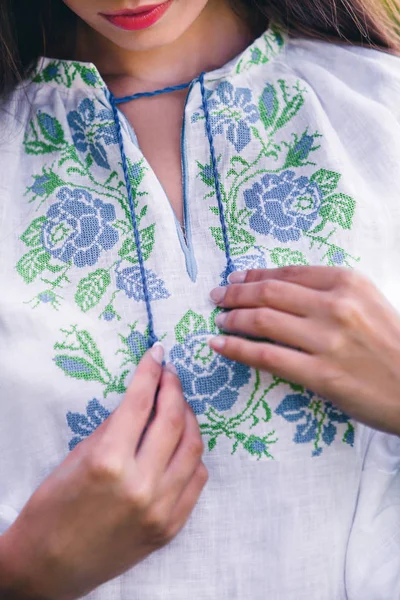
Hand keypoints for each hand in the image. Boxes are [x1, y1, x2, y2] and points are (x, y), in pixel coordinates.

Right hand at [0, 346, 206, 599]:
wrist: (50, 565)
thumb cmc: (54, 506)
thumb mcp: (79, 456)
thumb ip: (116, 427)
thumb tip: (145, 399)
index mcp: (109, 461)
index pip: (140, 402)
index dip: (150, 371)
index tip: (157, 353)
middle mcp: (141, 484)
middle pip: (174, 421)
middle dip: (174, 389)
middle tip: (170, 375)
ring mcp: (161, 509)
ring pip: (194, 448)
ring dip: (189, 419)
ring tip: (179, 406)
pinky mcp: (171, 527)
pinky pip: (197, 479)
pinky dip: (192, 455)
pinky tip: (181, 444)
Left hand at [208, 266, 399, 434]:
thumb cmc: (392, 343)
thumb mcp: (366, 302)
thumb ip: (327, 292)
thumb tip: (278, 289)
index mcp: (347, 282)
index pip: (287, 273)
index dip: (254, 275)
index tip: (235, 280)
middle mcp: (335, 305)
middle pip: (269, 292)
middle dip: (235, 293)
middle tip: (217, 297)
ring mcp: (327, 340)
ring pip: (262, 321)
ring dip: (232, 318)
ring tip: (219, 320)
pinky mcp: (320, 374)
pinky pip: (266, 356)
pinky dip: (236, 349)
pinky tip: (219, 345)